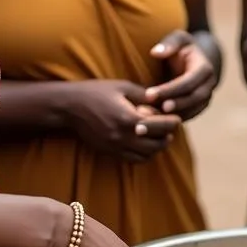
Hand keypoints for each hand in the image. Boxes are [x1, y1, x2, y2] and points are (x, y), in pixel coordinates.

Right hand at [61, 79, 181, 160]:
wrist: (70, 107)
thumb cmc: (96, 92)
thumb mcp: (123, 87)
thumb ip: (144, 95)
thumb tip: (163, 100)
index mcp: (129, 118)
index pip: (161, 126)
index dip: (172, 122)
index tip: (177, 118)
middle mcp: (123, 136)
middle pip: (157, 144)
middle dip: (167, 135)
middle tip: (171, 128)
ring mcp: (116, 147)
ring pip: (147, 155)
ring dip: (157, 147)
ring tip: (160, 136)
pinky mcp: (110, 152)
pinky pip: (133, 159)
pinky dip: (144, 154)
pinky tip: (145, 143)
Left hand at [145, 30, 217, 119]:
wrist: (192, 60)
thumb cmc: (181, 48)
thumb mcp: (177, 39)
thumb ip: (168, 43)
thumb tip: (156, 52)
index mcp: (205, 68)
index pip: (189, 81)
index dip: (170, 89)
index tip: (149, 94)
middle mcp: (210, 84)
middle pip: (194, 98)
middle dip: (174, 104)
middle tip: (152, 110)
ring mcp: (207, 97)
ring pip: (193, 110)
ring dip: (173, 115)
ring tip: (151, 119)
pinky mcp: (200, 106)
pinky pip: (189, 116)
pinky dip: (174, 120)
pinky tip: (156, 122)